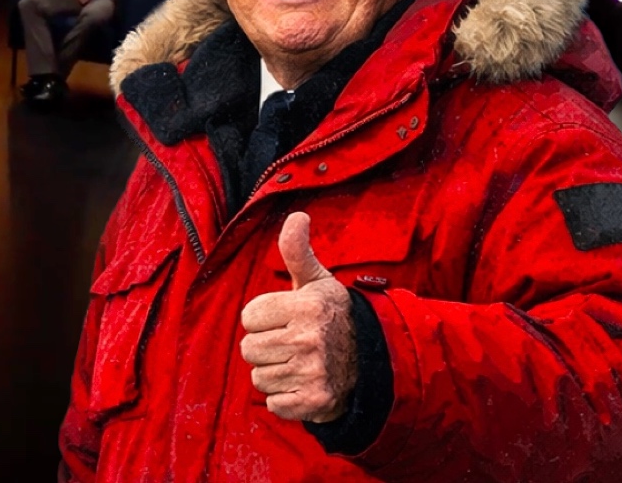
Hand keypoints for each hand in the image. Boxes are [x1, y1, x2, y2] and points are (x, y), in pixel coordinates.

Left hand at [239, 212, 357, 422]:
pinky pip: (273, 403)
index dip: (262, 319)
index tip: (285, 319)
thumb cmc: (333, 317)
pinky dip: (284, 399)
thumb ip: (297, 251)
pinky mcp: (315, 402)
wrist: (373, 362)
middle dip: (265, 347)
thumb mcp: (317, 281)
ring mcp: (313, 373)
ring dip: (274, 373)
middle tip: (291, 343)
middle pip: (249, 349)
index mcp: (306, 306)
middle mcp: (309, 339)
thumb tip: (297, 216)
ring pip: (259, 377)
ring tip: (298, 364)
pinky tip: (302, 385)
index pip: (248, 317)